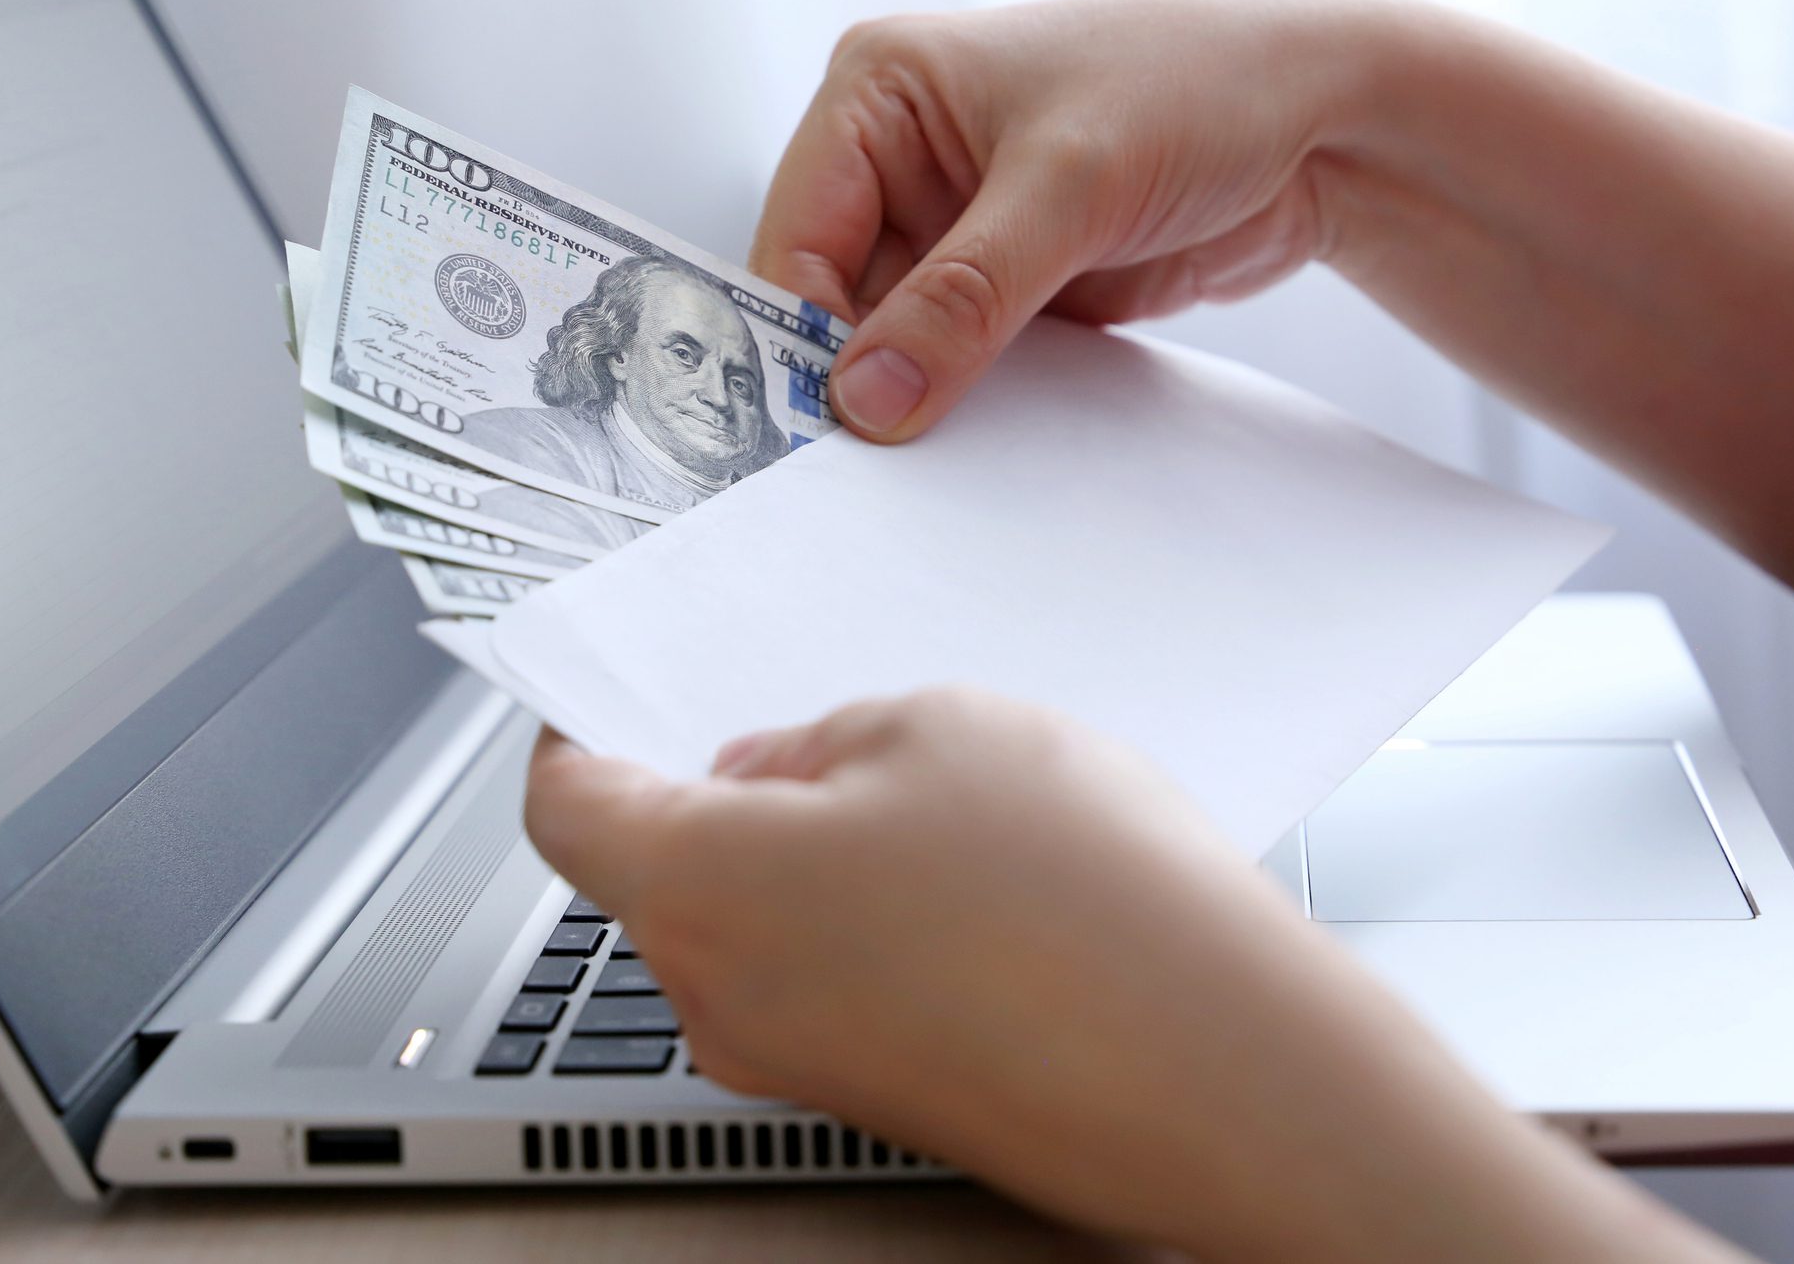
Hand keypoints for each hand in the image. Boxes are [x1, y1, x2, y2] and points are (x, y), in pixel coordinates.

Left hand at [524, 689, 1733, 1261]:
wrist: (1225, 1073)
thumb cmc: (1083, 898)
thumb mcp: (940, 726)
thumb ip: (823, 738)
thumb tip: (781, 774)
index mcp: (699, 886)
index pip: (568, 808)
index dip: (583, 735)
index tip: (613, 697)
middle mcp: (723, 996)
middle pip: (666, 870)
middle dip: (733, 790)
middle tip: (838, 728)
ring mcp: (802, 1063)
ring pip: (759, 924)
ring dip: (818, 855)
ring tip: (947, 803)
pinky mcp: (884, 1096)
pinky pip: (837, 980)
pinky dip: (876, 920)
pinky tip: (986, 881)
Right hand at [751, 0, 1386, 439]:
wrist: (1328, 118)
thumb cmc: (1199, 82)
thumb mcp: (1069, 185)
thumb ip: (964, 297)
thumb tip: (868, 397)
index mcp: (879, 93)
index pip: (797, 239)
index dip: (800, 339)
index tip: (827, 431)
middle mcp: (904, 160)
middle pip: (837, 302)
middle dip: (860, 380)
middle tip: (876, 470)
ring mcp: (959, 229)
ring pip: (899, 343)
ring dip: (920, 401)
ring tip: (933, 467)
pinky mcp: (1013, 285)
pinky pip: (965, 363)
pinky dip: (973, 406)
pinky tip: (989, 446)